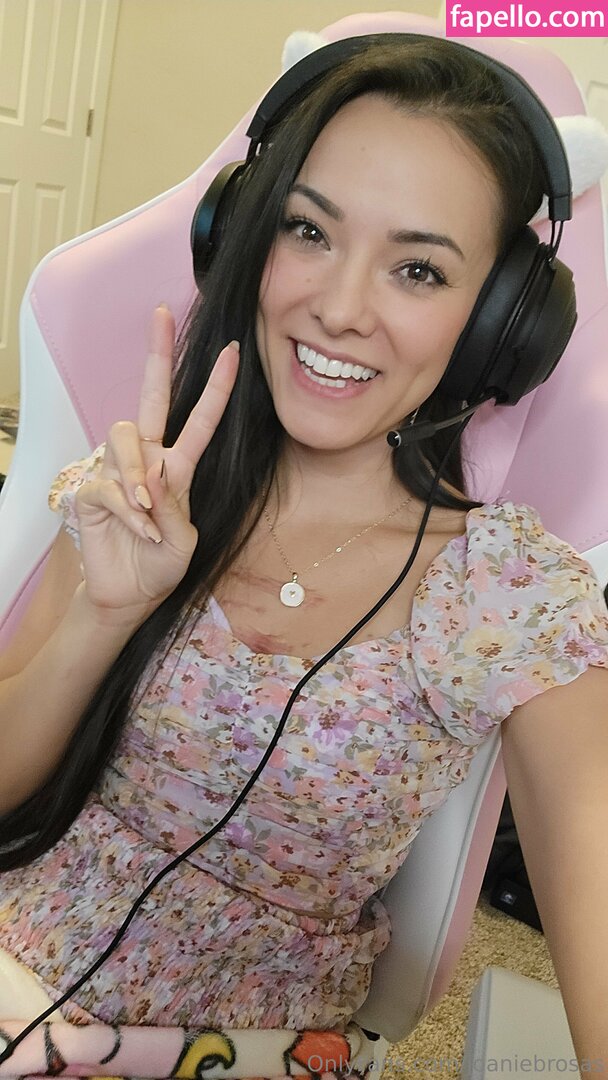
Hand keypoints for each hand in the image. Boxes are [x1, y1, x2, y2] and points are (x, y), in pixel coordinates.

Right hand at [74, 305, 239, 624]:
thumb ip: (175, 507)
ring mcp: (116, 471)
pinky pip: (109, 485)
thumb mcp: (185, 540)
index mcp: (177, 467)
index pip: (198, 420)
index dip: (215, 388)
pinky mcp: (91, 490)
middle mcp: (147, 460)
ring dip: (138, 474)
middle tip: (161, 314)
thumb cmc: (161, 565)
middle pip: (150, 397)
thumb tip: (152, 475)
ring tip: (147, 510)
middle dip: (157, 354)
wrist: (130, 595)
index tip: (231, 352)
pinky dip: (129, 510)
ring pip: (124, 438)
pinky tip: (140, 529)